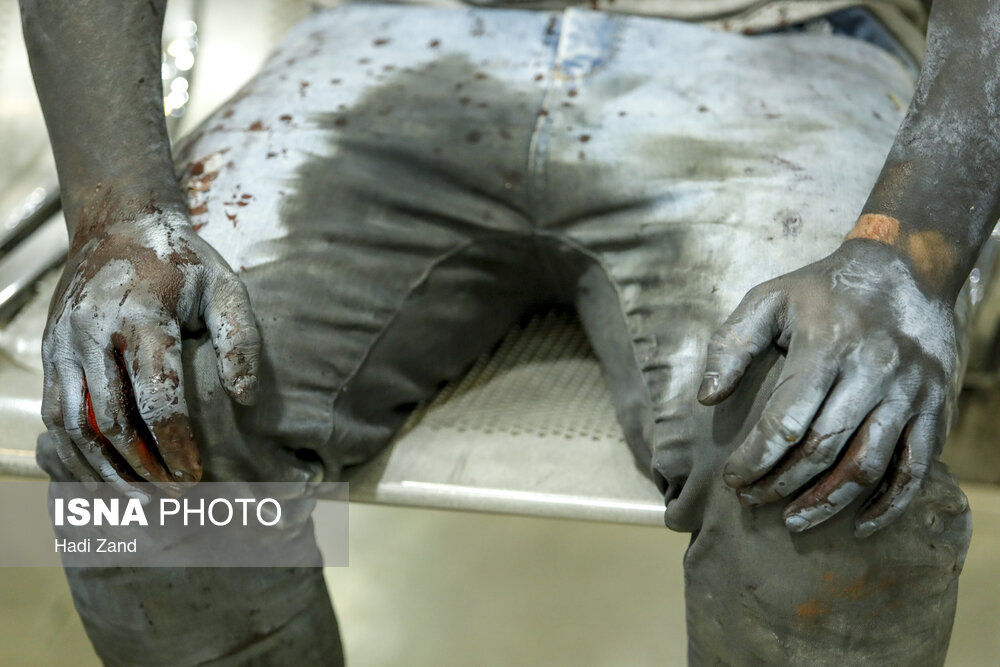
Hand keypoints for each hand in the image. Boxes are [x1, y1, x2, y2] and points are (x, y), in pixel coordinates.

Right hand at [41, 202, 259, 493]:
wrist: (117, 223)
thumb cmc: (184, 261)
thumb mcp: (225, 287)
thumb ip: (240, 340)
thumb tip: (244, 398)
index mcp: (142, 315)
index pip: (155, 395)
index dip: (175, 442)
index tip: (197, 475)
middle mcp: (93, 332)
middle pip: (109, 420)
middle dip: (143, 468)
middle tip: (175, 500)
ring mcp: (64, 344)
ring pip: (74, 426)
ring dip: (105, 471)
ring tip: (141, 502)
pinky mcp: (50, 352)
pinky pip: (56, 415)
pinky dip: (77, 453)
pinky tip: (105, 476)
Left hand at [698, 240, 956, 536]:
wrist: (905, 268)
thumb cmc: (823, 289)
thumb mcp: (768, 300)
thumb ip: (731, 345)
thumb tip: (707, 398)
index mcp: (827, 345)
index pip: (786, 420)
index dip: (755, 458)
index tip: (731, 479)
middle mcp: (872, 371)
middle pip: (824, 448)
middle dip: (782, 483)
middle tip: (752, 500)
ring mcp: (909, 391)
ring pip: (868, 464)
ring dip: (828, 501)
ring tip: (794, 520)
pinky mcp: (934, 405)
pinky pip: (915, 466)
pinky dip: (891, 503)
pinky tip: (862, 524)